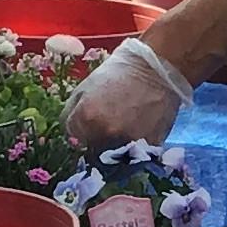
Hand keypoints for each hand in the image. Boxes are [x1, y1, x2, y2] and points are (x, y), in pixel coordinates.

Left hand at [65, 36, 192, 153]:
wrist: (156, 68)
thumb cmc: (118, 73)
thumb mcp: (85, 86)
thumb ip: (72, 113)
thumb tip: (70, 135)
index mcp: (85, 117)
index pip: (73, 138)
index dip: (80, 131)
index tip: (89, 124)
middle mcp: (104, 133)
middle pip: (92, 151)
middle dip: (96, 142)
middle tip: (108, 127)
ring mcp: (127, 142)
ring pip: (113, 158)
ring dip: (114, 149)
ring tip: (123, 131)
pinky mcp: (148, 147)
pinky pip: (134, 157)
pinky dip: (134, 150)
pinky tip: (137, 133)